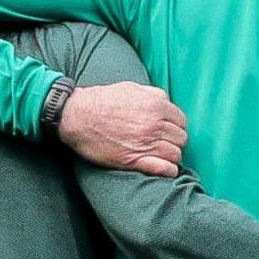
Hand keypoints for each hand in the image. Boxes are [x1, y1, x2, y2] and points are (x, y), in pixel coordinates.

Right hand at [55, 81, 185, 176]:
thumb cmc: (101, 100)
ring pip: (175, 154)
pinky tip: (165, 168)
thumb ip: (153, 95)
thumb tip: (166, 103)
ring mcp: (145, 144)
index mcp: (155, 105)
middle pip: (180, 138)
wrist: (77, 116)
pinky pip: (164, 169)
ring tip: (163, 155)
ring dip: (171, 156)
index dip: (175, 126)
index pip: (181, 121)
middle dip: (174, 141)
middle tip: (165, 143)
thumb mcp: (131, 88)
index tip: (169, 130)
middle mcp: (154, 125)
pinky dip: (168, 170)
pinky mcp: (134, 160)